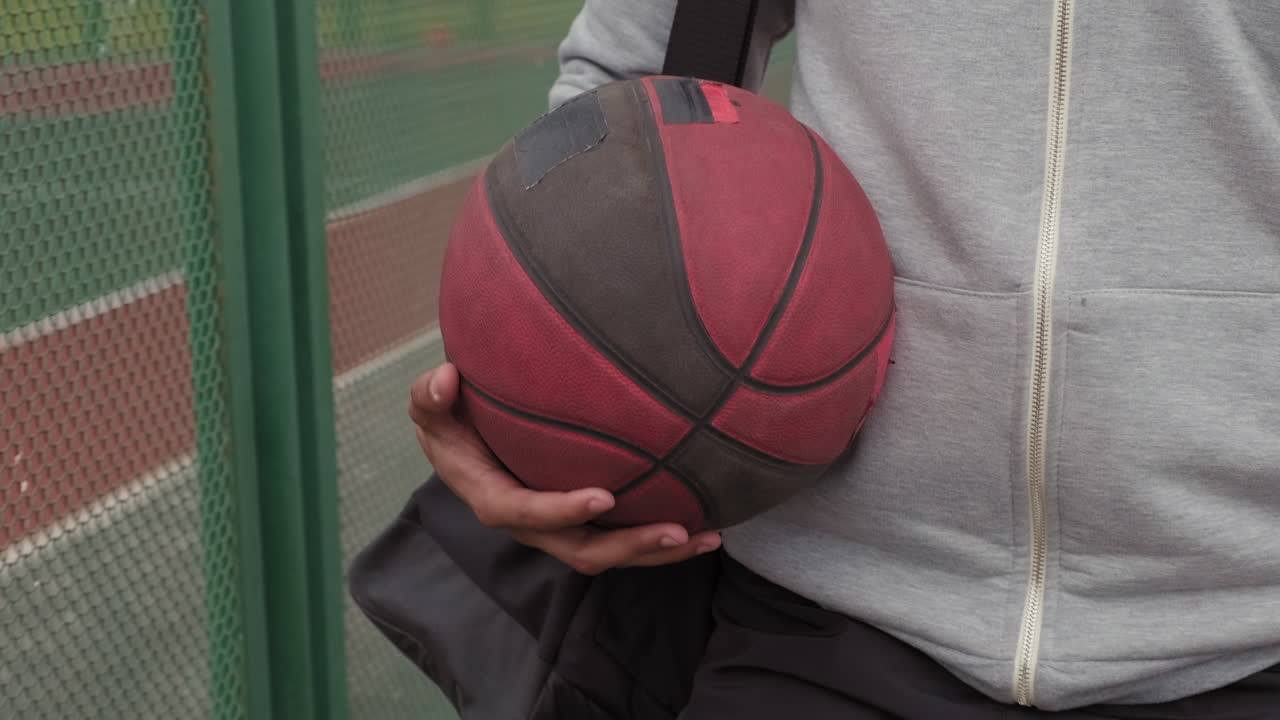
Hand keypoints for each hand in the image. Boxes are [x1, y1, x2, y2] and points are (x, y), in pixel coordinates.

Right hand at [409, 362, 721, 575]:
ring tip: (708, 536)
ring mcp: (559, 527)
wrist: (465, 436)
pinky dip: (663, 537)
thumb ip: (430, 394)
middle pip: (582, 550)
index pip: (525, 513)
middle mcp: (530, 523)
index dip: (562, 511)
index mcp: (491, 497)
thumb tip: (446, 380)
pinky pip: (622, 536)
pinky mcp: (583, 521)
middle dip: (630, 546)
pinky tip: (709, 523)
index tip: (604, 497)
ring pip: (611, 552)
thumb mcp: (430, 403)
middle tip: (676, 530)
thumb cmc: (450, 415)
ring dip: (659, 550)